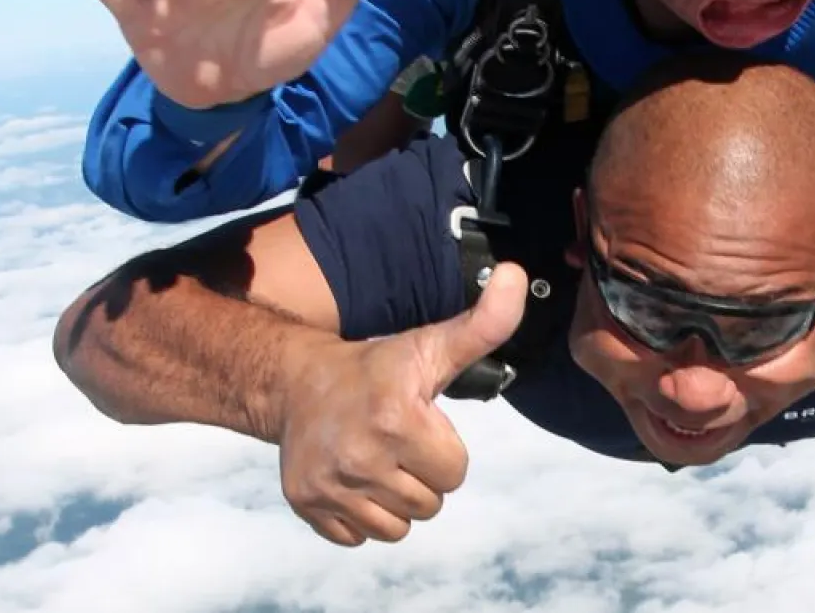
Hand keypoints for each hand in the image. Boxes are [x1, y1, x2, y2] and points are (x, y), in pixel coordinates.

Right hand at [274, 263, 527, 546]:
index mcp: (397, 418)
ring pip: (398, 528)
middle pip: (430, 504)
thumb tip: (518, 276)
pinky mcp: (308, 505)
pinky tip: (353, 478)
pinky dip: (361, 515)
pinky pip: (360, 537)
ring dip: (395, 499)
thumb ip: (483, 324)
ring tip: (377, 459)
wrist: (296, 383)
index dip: (444, 448)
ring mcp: (331, 486)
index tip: (420, 423)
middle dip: (422, 476)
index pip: (455, 472)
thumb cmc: (374, 367)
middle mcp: (361, 457)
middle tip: (397, 442)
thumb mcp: (430, 344)